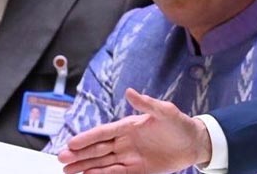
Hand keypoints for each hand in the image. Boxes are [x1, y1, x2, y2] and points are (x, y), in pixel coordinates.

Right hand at [58, 88, 212, 173]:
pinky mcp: (136, 170)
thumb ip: (147, 103)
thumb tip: (130, 91)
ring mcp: (129, 157)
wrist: (194, 143)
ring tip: (68, 170)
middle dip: (80, 154)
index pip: (103, 132)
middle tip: (62, 159)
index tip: (71, 143)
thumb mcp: (165, 111)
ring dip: (85, 166)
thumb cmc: (179, 124)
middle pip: (98, 149)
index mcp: (129, 126)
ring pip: (102, 163)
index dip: (87, 138)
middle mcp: (125, 142)